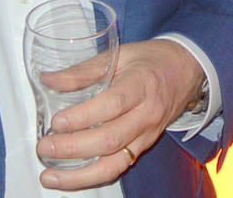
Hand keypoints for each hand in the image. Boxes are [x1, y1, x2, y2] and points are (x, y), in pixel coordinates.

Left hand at [36, 38, 204, 190]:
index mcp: (142, 84)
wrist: (187, 70)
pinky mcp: (144, 146)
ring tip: (50, 176)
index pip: (112, 105)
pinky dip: (93, 177)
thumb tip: (48, 80)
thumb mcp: (120, 54)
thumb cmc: (153, 59)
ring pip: (115, 163)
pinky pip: (119, 167)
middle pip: (110, 139)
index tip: (57, 122)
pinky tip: (71, 178)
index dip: (83, 117)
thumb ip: (83, 70)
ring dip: (80, 175)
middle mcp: (147, 114)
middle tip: (44, 146)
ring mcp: (147, 134)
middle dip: (73, 148)